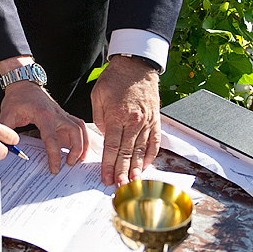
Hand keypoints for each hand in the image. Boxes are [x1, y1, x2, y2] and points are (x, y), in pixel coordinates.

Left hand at [0, 80, 89, 173]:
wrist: (24, 84)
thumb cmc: (17, 99)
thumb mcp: (7, 116)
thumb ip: (7, 134)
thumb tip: (6, 151)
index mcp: (43, 115)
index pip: (52, 138)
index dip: (54, 155)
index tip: (55, 168)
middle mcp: (56, 114)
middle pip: (75, 131)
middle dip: (76, 149)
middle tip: (70, 164)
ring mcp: (62, 113)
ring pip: (80, 127)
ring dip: (83, 143)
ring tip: (80, 158)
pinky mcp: (63, 115)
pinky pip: (78, 124)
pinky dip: (82, 136)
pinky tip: (81, 147)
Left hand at [91, 55, 160, 186]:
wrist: (136, 64)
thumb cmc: (114, 79)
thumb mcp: (97, 96)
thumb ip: (99, 119)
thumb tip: (103, 136)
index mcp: (117, 116)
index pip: (112, 147)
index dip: (109, 165)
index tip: (106, 178)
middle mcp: (134, 121)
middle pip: (127, 152)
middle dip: (122, 171)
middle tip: (119, 187)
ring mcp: (146, 121)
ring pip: (141, 150)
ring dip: (136, 168)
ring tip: (132, 182)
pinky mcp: (155, 119)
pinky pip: (154, 141)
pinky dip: (150, 155)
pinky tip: (145, 166)